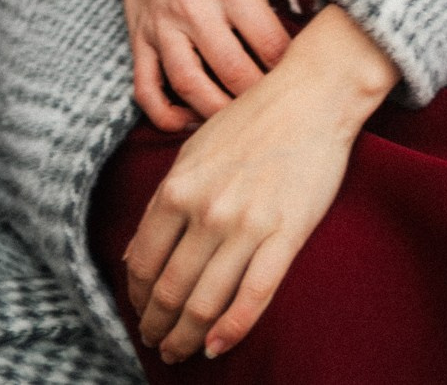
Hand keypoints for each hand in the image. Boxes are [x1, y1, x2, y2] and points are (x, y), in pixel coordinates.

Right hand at [62, 0, 290, 131]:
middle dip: (258, 97)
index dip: (288, 68)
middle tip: (274, 109)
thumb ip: (259, 4)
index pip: (268, 40)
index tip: (299, 82)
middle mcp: (192, 4)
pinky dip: (166, 116)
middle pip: (233, 69)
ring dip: (217, 113)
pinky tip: (189, 121)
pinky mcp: (138, 41)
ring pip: (189, 85)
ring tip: (238, 122)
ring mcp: (161, 26)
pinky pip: (147, 90)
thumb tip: (284, 51)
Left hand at [126, 3, 397, 363]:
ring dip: (186, 337)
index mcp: (179, 187)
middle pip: (170, 290)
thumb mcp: (193, 151)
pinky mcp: (286, 234)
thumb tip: (133, 255)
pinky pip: (254, 296)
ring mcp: (247, 225)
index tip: (140, 313)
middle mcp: (207, 210)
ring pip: (205, 302)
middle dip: (157, 326)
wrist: (312, 94)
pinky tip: (216, 347)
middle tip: (156, 344)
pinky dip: (231, 330)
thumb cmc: (251, 118)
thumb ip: (162, 202)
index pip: (142, 263)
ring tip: (181, 351)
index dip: (137, 298)